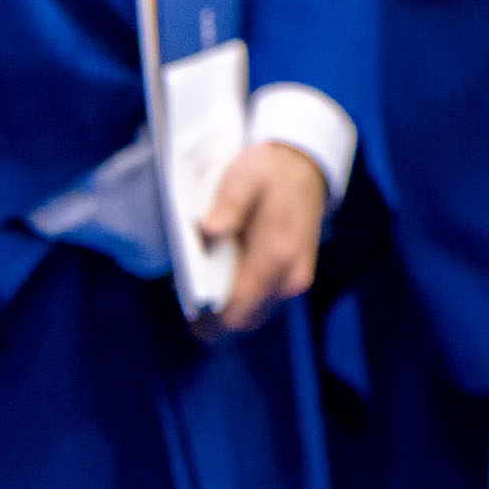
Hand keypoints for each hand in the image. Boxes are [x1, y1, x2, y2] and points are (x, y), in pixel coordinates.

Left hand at [194, 141, 327, 337]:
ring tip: (202, 287)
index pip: (237, 310)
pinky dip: (240, 302)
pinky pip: (261, 306)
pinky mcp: (294, 281)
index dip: (206, 318)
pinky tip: (223, 281)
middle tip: (186, 294)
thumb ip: (230, 203)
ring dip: (225, 310)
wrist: (304, 167)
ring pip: (252, 317)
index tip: (184, 306)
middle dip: (212, 317)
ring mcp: (295, 283)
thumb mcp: (245, 177)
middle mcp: (290, 278)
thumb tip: (211, 229)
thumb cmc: (269, 173)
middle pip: (243, 321)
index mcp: (276, 256)